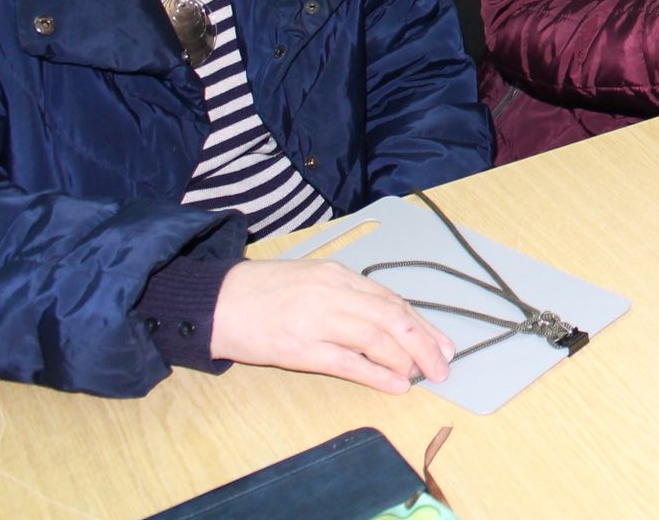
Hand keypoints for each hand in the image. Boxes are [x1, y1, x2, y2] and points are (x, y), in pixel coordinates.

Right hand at [210, 258, 455, 392]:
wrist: (214, 301)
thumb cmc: (261, 292)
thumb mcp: (310, 280)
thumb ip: (345, 295)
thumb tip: (385, 319)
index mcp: (338, 275)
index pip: (392, 300)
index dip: (421, 323)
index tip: (442, 342)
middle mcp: (333, 292)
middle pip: (394, 317)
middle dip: (425, 343)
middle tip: (444, 364)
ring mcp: (317, 320)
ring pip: (377, 338)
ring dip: (406, 359)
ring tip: (423, 376)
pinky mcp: (299, 348)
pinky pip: (348, 363)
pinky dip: (377, 375)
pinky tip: (396, 385)